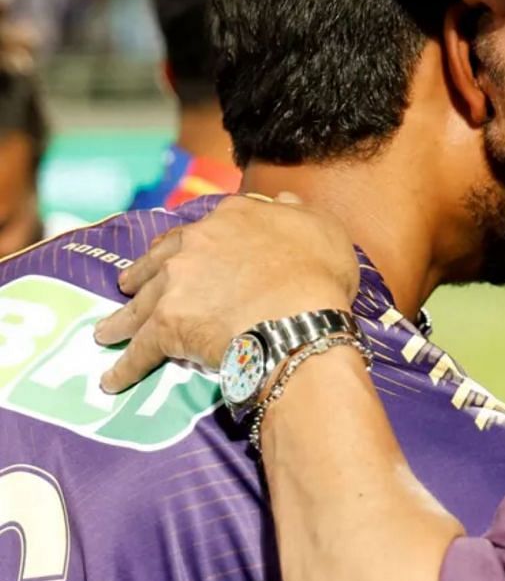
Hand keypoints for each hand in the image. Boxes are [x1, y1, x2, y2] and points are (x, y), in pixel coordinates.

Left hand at [93, 193, 359, 392]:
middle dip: (140, 275)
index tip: (184, 252)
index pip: (202, 229)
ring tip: (107, 333)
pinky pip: (140, 351)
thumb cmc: (318, 274)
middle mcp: (194, 245)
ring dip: (120, 320)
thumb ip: (296, 212)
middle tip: (127, 287)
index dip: (190, 244)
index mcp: (230, 218)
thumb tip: (282, 201)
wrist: (300, 318)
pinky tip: (113, 379)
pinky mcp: (166, 326)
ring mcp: (175, 285)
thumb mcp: (321, 228)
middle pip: (158, 261)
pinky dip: (124, 367)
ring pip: (138, 304)